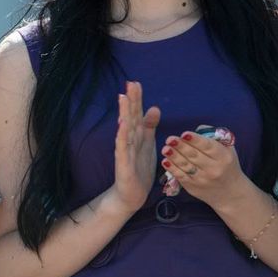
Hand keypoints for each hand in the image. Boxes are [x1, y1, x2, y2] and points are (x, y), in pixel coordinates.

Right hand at [112, 81, 161, 214]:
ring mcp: (125, 150)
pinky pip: (122, 148)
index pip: (136, 114)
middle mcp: (129, 140)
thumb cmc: (138, 168)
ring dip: (124, 113)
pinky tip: (122, 125)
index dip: (136, 99)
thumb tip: (155, 107)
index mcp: (137, 135)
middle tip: (130, 84)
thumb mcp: (148, 144)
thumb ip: (150, 126)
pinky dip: (122, 135)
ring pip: (125, 129)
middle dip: (130, 101)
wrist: (131, 194)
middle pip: (130, 117)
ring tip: (123, 98)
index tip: (135, 82)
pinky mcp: (123, 163)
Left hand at [159, 125, 247, 208]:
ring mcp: (202, 179)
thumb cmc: (227, 165)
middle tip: (170, 139)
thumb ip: (214, 136)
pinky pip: (181, 176)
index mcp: (223, 157)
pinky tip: (165, 161)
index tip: (185, 134)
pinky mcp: (193, 187)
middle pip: (194, 155)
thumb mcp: (228, 149)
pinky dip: (172, 168)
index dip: (195, 140)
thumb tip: (197, 130)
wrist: (230, 192)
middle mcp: (213, 169)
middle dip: (181, 146)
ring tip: (165, 148)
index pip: (208, 147)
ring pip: (186, 166)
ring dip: (174, 156)